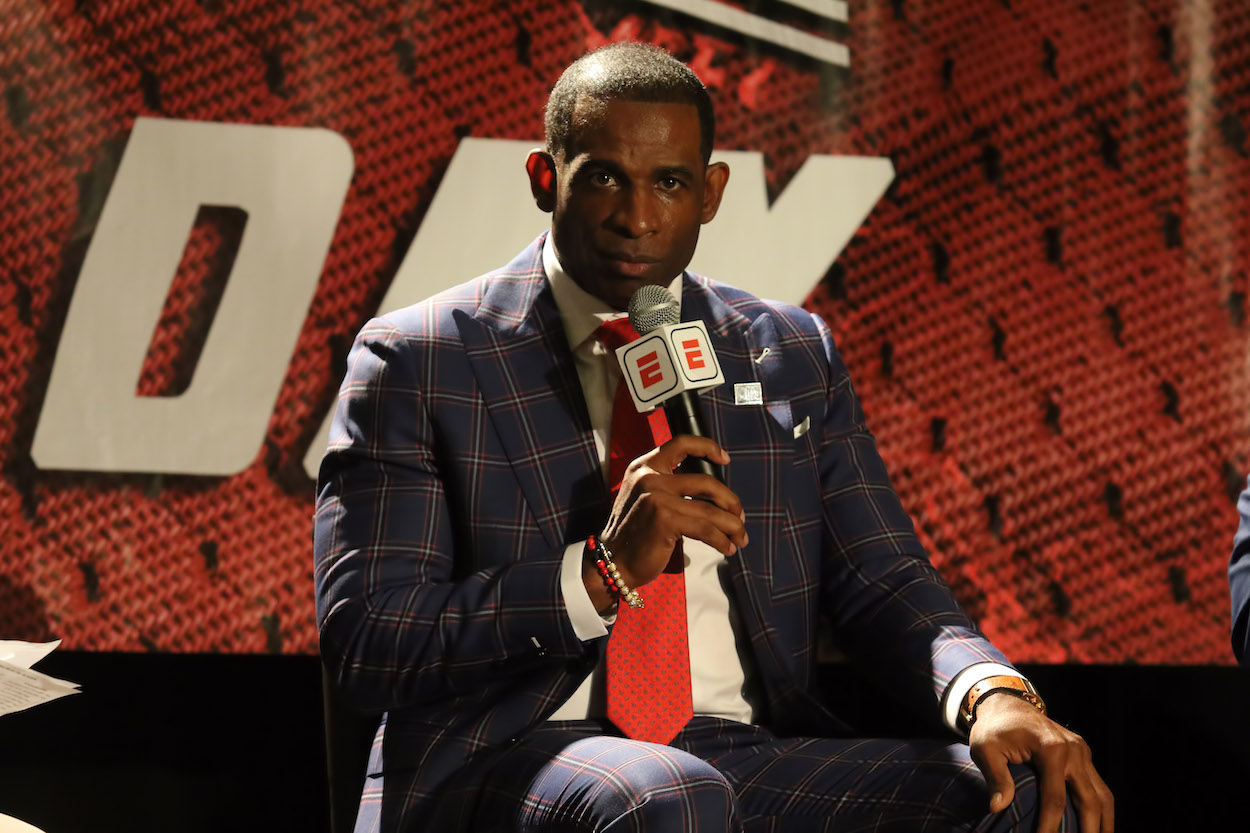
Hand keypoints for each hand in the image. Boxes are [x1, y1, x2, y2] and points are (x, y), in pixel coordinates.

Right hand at [585, 435, 747, 607]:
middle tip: (740, 517)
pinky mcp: (665, 519)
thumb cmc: (635, 533)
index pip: (680, 444)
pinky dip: (721, 540)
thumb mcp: (647, 498)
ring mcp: (657, 497)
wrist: (613, 560)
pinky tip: (727, 548)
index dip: (707, 447)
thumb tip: (716, 495)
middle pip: (706, 482)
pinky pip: (705, 529)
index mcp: (645, 466)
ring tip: (740, 538)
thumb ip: (671, 487)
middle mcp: (649, 477)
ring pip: (710, 510)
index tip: (725, 459)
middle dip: (730, 501)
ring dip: (731, 526)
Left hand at [969, 693, 1113, 832]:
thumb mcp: (985, 748)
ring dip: (1104, 822)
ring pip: (1103, 794)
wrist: (1008, 704)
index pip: (1055, 799)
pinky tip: (1099, 826)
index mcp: (1050, 749)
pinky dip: (1101, 808)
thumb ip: (995, 777)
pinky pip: (1098, 786)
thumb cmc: (993, 729)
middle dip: (1089, 830)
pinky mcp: (1083, 754)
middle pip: (1090, 800)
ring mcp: (1082, 751)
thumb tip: (997, 807)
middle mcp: (1073, 751)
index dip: (1050, 827)